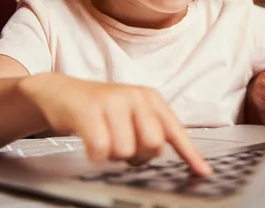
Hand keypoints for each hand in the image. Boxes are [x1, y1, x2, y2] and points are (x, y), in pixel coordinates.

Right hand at [19, 73, 211, 174]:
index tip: (204, 173)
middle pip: (153, 145)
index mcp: (150, 99)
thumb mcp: (131, 114)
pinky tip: (90, 145)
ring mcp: (113, 102)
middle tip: (123, 147)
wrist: (61, 92)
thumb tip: (174, 157)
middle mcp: (136, 97)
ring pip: (126, 150)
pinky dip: (95, 155)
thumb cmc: (99, 109)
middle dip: (138, 156)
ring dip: (113, 155)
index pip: (175, 130)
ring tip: (104, 140)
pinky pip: (101, 149)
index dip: (190, 154)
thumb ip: (152, 132)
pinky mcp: (89, 110)